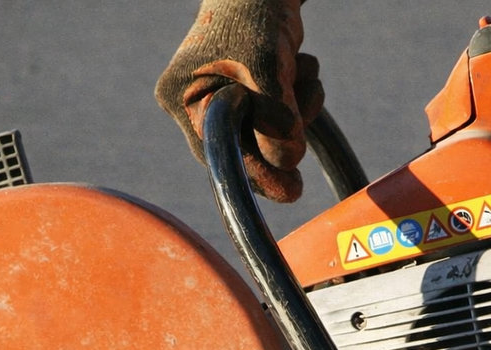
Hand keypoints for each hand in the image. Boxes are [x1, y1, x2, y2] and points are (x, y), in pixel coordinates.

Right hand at [155, 0, 322, 201]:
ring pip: (263, 134)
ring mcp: (216, 99)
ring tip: (305, 72)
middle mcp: (191, 103)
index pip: (220, 151)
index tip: (291, 191)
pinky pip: (273, 117)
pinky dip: (296, 99)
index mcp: (181, 97)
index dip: (258, 172)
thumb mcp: (266, 66)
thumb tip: (286, 160)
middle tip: (308, 103)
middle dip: (282, 131)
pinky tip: (301, 69)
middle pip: (242, 148)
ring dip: (297, 110)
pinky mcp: (244, 93)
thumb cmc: (254, 15)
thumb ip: (273, 117)